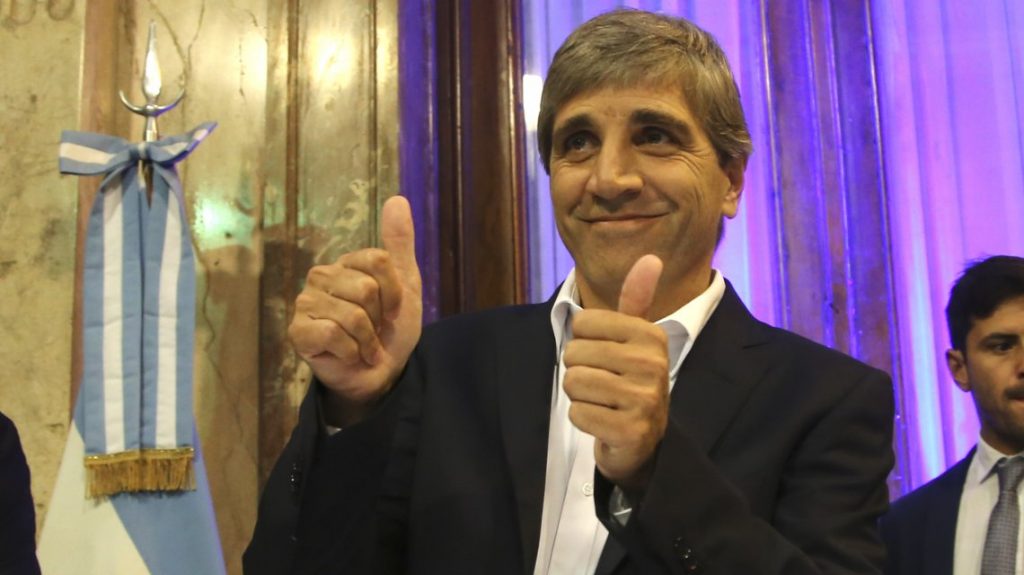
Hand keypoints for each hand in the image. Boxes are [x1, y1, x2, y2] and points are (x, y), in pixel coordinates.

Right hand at [288, 196, 422, 426]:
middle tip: (374, 332)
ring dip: (367, 339)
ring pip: (352, 313)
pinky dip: (351, 351)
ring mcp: (306, 303)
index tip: (392, 310)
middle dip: (380, 318)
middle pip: (367, 288)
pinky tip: (348, 355)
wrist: (382, 374)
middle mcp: (322, 277)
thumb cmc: (390, 330)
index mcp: (347, 263)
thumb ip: (399, 244)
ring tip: (363, 345)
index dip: (395, 292)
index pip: (380, 261)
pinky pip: (332, 333)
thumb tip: (398, 199)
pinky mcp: (298, 331)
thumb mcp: (405, 285)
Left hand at [563, 255, 667, 490]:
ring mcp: (644, 400)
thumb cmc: (631, 380)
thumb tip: (652, 257)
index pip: (582, 323)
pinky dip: (583, 419)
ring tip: (602, 400)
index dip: (583, 341)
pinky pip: (577, 413)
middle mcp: (652, 365)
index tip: (606, 355)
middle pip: (574, 353)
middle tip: (603, 383)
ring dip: (579, 395)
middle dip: (579, 369)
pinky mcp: (630, 430)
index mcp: (651, 336)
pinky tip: (603, 420)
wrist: (646, 439)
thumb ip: (637, 298)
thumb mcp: (636, 337)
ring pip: (573, 382)